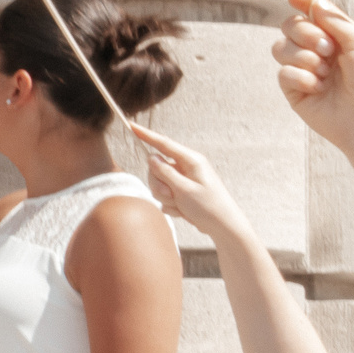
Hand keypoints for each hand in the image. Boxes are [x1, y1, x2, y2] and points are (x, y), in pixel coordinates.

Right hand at [131, 122, 251, 242]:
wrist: (222, 226)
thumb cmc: (208, 206)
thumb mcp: (184, 189)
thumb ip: (165, 172)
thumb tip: (151, 157)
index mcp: (191, 161)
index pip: (163, 144)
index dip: (146, 135)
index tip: (131, 126)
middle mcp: (186, 167)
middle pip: (156, 168)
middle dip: (159, 185)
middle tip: (172, 197)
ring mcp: (183, 179)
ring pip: (158, 183)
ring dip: (165, 197)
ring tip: (180, 205)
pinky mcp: (181, 191)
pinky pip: (164, 195)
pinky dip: (170, 204)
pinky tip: (184, 210)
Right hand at [274, 0, 353, 155]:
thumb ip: (335, 20)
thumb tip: (313, 2)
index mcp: (337, 37)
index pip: (312, 13)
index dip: (301, 2)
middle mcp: (319, 51)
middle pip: (290, 26)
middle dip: (304, 33)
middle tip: (327, 48)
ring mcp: (304, 70)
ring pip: (280, 48)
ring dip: (302, 57)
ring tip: (324, 72)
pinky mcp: (294, 90)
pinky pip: (283, 73)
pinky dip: (301, 78)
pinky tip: (318, 88)